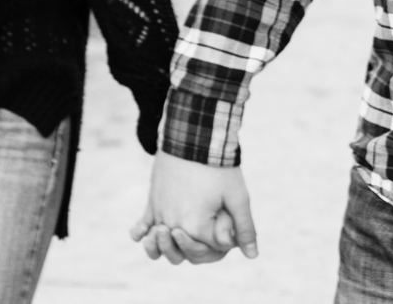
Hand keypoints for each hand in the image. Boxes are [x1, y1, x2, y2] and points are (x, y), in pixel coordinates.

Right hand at [128, 151, 258, 264]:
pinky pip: (144, 223)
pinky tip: (140, 236)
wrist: (193, 136)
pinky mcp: (153, 201)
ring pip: (161, 242)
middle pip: (182, 250)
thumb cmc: (218, 167)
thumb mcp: (237, 197)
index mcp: (195, 227)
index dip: (221, 241)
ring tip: (175, 237)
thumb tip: (252, 255)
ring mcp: (160, 213)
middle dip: (196, 246)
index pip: (208, 250)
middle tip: (208, 229)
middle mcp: (173, 224)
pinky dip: (142, 232)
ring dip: (167, 246)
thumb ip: (244, 228)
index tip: (228, 221)